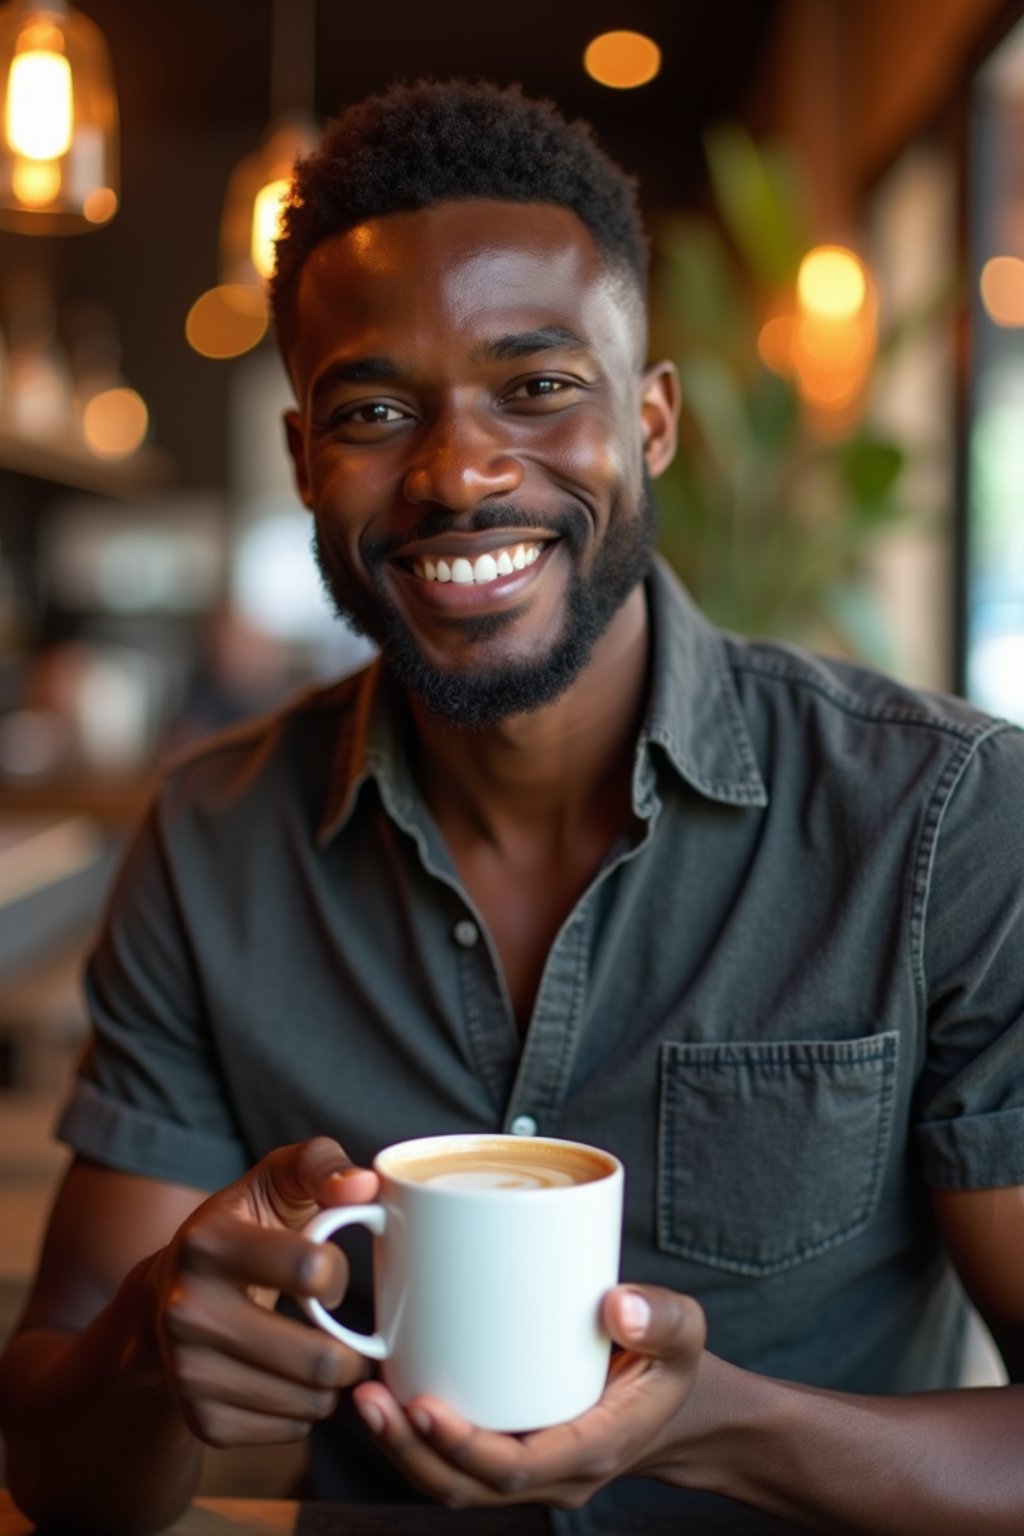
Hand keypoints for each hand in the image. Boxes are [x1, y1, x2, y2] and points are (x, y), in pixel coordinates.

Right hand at [144, 1137, 377, 1447]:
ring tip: (325, 1357)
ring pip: (308, 1401)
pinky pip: (288, 1431)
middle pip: (316, 1358)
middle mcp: (187, 1309)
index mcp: (208, 1242)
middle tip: (356, 1340)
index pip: (310, 1270)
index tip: (329, 1273)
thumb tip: (364, 1186)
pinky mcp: (200, 1419)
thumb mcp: (275, 1180)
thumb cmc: (243, 1227)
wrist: (165, 1296)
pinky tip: (293, 1380)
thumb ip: (321, 1165)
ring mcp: (189, 1370)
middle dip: (354, 1351)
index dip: (337, 1273)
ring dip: (333, 1384)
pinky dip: (305, 1411)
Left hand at [351, 1284, 705, 1508]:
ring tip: (364, 1397)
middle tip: (369, 1398)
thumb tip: (616, 1304)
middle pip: (468, 1487)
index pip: (515, 1468)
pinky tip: (387, 1392)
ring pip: (454, 1483)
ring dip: (403, 1449)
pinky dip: (417, 1438)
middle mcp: (554, 1473)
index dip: (461, 1446)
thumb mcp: (686, 1332)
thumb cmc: (671, 1362)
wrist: (677, 1407)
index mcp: (593, 1448)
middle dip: (410, 1451)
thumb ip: (663, 1317)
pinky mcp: (512, 1450)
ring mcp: (529, 1470)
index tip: (421, 1403)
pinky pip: (456, 1463)